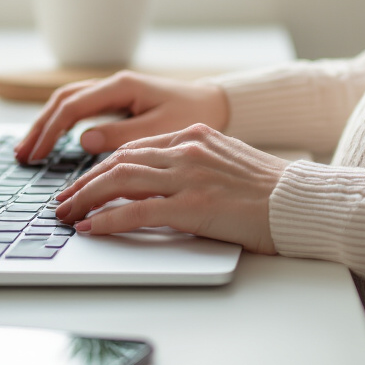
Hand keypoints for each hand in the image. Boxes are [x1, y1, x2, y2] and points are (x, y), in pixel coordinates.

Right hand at [14, 71, 229, 163]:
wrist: (216, 104)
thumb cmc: (195, 114)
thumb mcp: (161, 129)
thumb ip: (122, 135)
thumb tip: (83, 140)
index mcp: (122, 86)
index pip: (73, 106)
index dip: (50, 130)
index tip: (36, 153)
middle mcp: (114, 85)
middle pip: (63, 100)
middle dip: (40, 127)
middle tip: (22, 154)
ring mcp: (114, 93)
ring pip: (69, 104)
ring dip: (47, 125)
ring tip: (29, 150)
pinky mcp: (118, 103)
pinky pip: (81, 110)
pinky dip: (62, 125)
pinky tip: (53, 143)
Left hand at [53, 123, 288, 254]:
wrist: (301, 203)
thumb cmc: (269, 192)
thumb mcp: (225, 163)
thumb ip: (192, 165)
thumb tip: (160, 183)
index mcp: (194, 136)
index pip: (134, 149)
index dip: (102, 168)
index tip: (84, 184)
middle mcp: (187, 150)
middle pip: (119, 162)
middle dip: (84, 183)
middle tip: (62, 202)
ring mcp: (189, 177)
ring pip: (120, 181)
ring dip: (86, 199)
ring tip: (67, 215)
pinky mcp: (194, 206)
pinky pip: (137, 212)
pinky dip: (108, 220)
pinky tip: (91, 228)